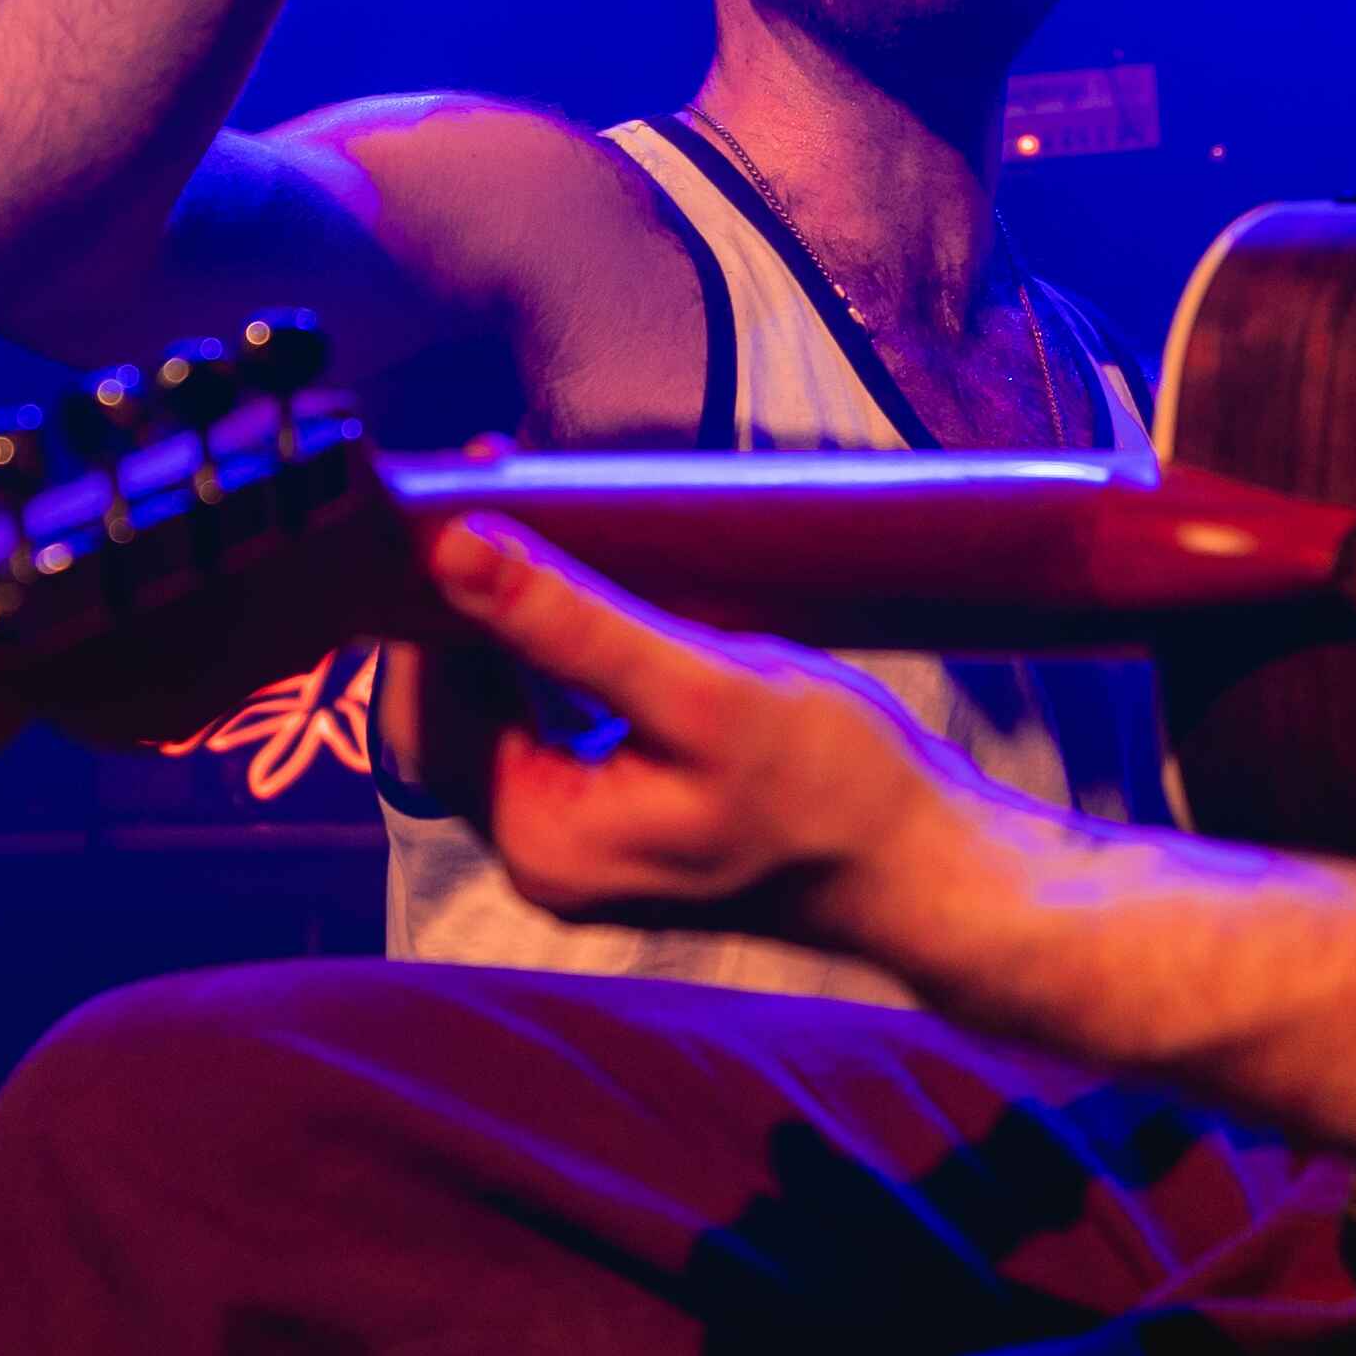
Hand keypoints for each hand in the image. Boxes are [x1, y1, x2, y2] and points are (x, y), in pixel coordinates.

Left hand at [396, 516, 961, 938]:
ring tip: (565, 530)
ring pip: (503, 711)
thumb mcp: (702, 688)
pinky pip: (555, 728)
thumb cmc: (837, 786)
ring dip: (519, 624)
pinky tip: (607, 602)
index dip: (434, 594)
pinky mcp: (624, 823)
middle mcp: (542, 856)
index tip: (470, 491)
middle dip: (474, 602)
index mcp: (540, 837)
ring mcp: (582, 847)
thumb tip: (453, 553)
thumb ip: (573, 626)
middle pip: (454, 706)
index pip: (425, 699)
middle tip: (516, 489)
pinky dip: (561, 660)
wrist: (931, 867)